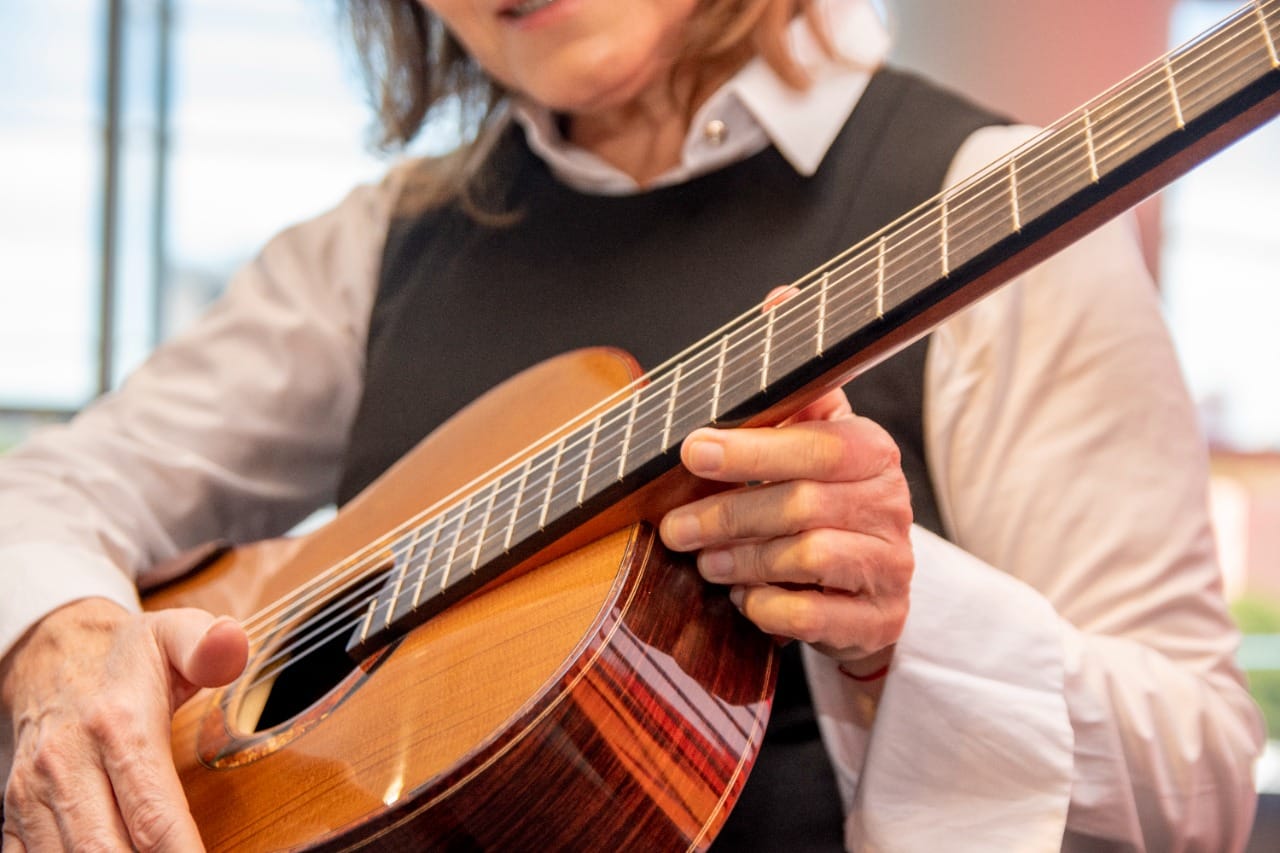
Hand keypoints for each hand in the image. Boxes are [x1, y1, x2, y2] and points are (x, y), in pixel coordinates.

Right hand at [1, 597, 247, 851]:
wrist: (53, 650)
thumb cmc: (128, 654)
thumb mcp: (176, 632)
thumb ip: (209, 645)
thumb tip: (232, 644)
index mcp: (119, 725)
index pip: (154, 813)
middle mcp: (68, 764)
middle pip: (106, 850)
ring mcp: (34, 792)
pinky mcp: (15, 812)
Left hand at [659, 388, 913, 674]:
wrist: (868, 584)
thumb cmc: (825, 503)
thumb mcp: (813, 449)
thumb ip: (785, 414)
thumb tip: (733, 380)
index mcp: (874, 453)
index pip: (819, 446)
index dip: (752, 450)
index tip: (694, 452)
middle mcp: (891, 506)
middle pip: (803, 504)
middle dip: (728, 515)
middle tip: (676, 528)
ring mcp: (891, 566)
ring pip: (809, 556)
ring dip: (743, 561)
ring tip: (706, 563)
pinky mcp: (881, 619)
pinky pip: (813, 614)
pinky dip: (768, 606)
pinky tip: (745, 597)